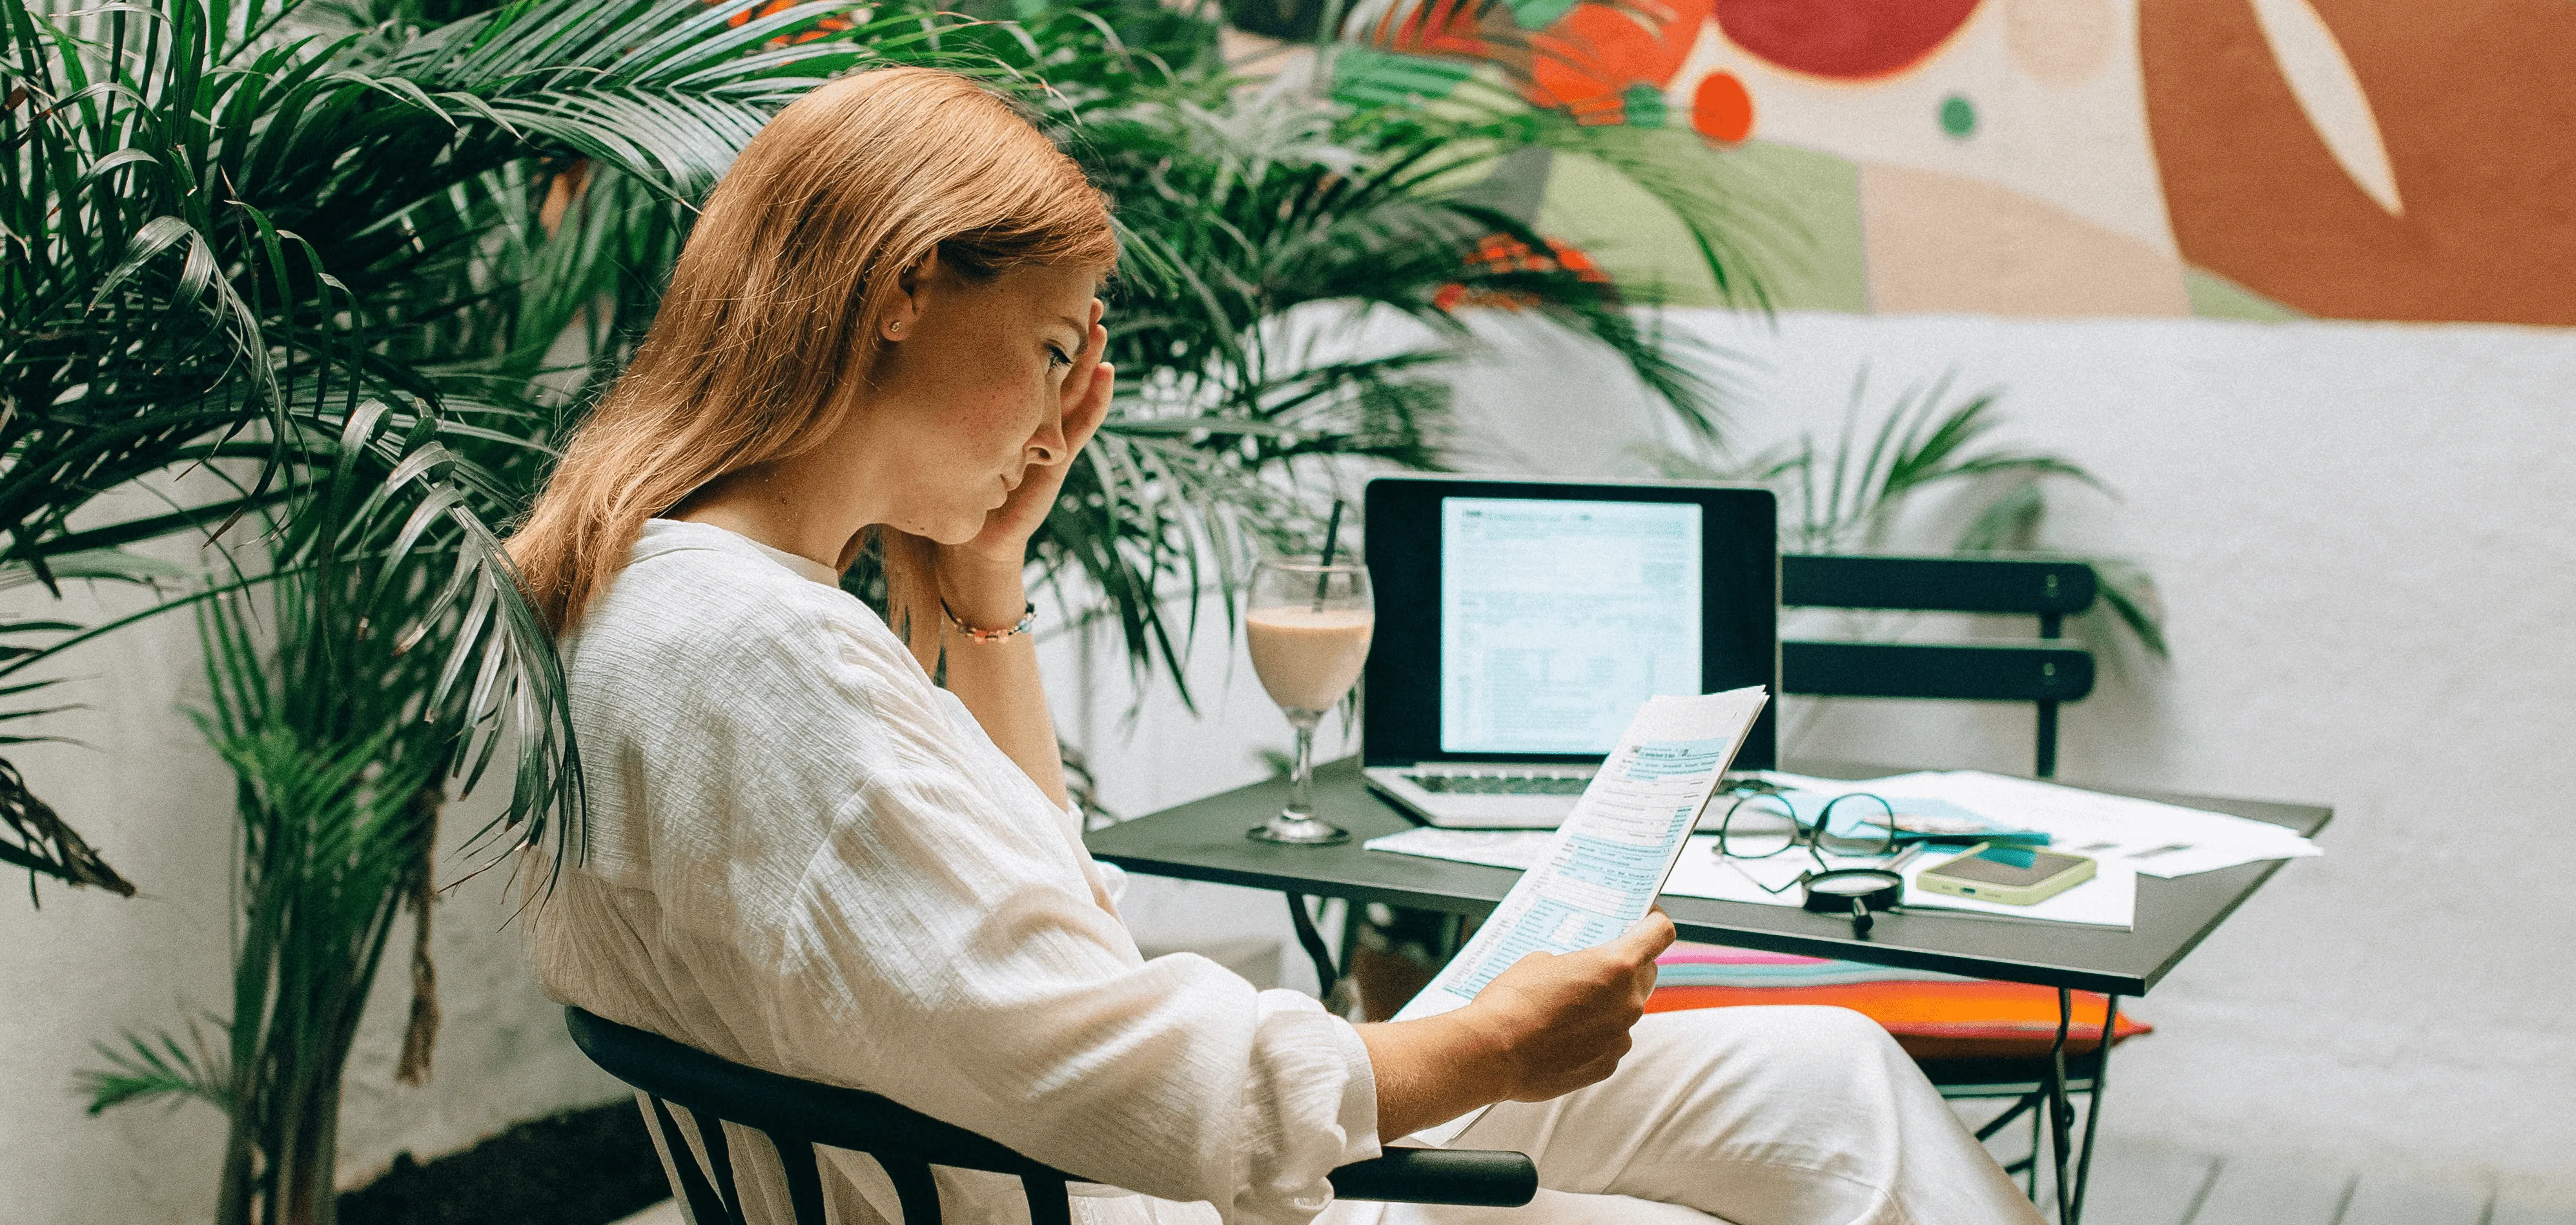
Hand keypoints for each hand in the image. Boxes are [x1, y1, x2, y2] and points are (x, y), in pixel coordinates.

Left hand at [938, 299, 1113, 600]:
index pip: (1021, 355)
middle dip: (1070, 331)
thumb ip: (929, 392)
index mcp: (1000, 403)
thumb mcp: (938, 424)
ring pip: (1073, 389)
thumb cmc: (945, 479)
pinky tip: (1107, 375)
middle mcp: (1027, 415)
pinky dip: (1095, 401)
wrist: (966, 536)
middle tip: (1085, 292)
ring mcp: (1046, 436)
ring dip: (1089, 358)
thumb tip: (893, 337)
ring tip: (1101, 325)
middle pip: (1054, 364)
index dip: (1033, 325)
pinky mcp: (1056, 461)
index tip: (1041, 288)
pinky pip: (1081, 426)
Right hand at [1456, 909, 1673, 1101]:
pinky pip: (1610, 1041)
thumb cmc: (1511, 1001)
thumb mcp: (1540, 961)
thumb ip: (1576, 963)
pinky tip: (1561, 1035)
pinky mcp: (1607, 1065)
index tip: (1643, 919)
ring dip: (1607, 1004)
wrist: (1491, 1053)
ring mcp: (1620, 1037)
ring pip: (1625, 1010)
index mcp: (1615, 965)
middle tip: (1599, 964)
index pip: (1660, 933)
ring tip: (1567, 1007)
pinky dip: (1593, 1036)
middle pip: (1647, 973)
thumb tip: (1580, 975)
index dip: (1653, 922)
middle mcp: (1627, 1002)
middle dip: (1628, 966)